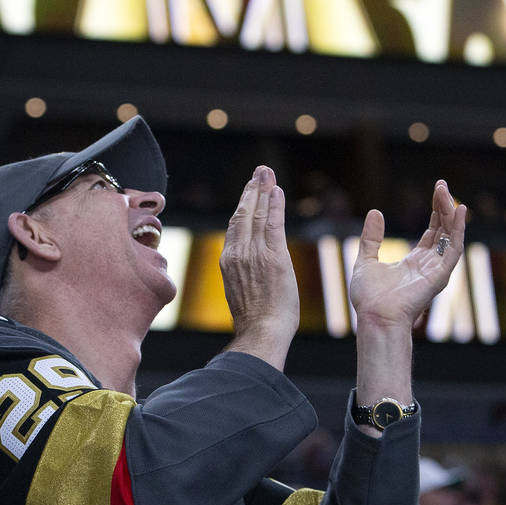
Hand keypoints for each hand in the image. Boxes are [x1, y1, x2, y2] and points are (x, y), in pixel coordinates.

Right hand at [219, 166, 299, 344]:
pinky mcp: (273, 256)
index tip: (249, 192)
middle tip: (259, 172)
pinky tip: (277, 190)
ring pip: (258, 214)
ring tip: (267, 173)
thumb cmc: (255, 321)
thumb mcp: (240, 292)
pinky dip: (275, 204)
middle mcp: (237, 253)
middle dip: (251, 190)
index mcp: (228, 262)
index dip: (243, 206)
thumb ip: (242, 274)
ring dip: (263, 190)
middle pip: (244, 214)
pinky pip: (273, 223)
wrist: (261, 331)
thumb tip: (246, 272)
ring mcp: (254, 253)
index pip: (236, 226)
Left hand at [350, 180, 466, 329]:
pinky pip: (454, 250)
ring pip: (451, 237)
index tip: (437, 191)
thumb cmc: (369, 298)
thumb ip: (371, 238)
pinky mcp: (440, 276)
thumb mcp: (366, 260)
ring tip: (446, 193)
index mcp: (415, 263)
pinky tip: (458, 212)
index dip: (436, 212)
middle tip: (442, 185)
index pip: (433, 233)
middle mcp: (430, 266)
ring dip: (451, 214)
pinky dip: (458, 231)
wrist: (374, 317)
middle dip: (444, 207)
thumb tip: (375, 212)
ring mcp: (437, 271)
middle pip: (444, 231)